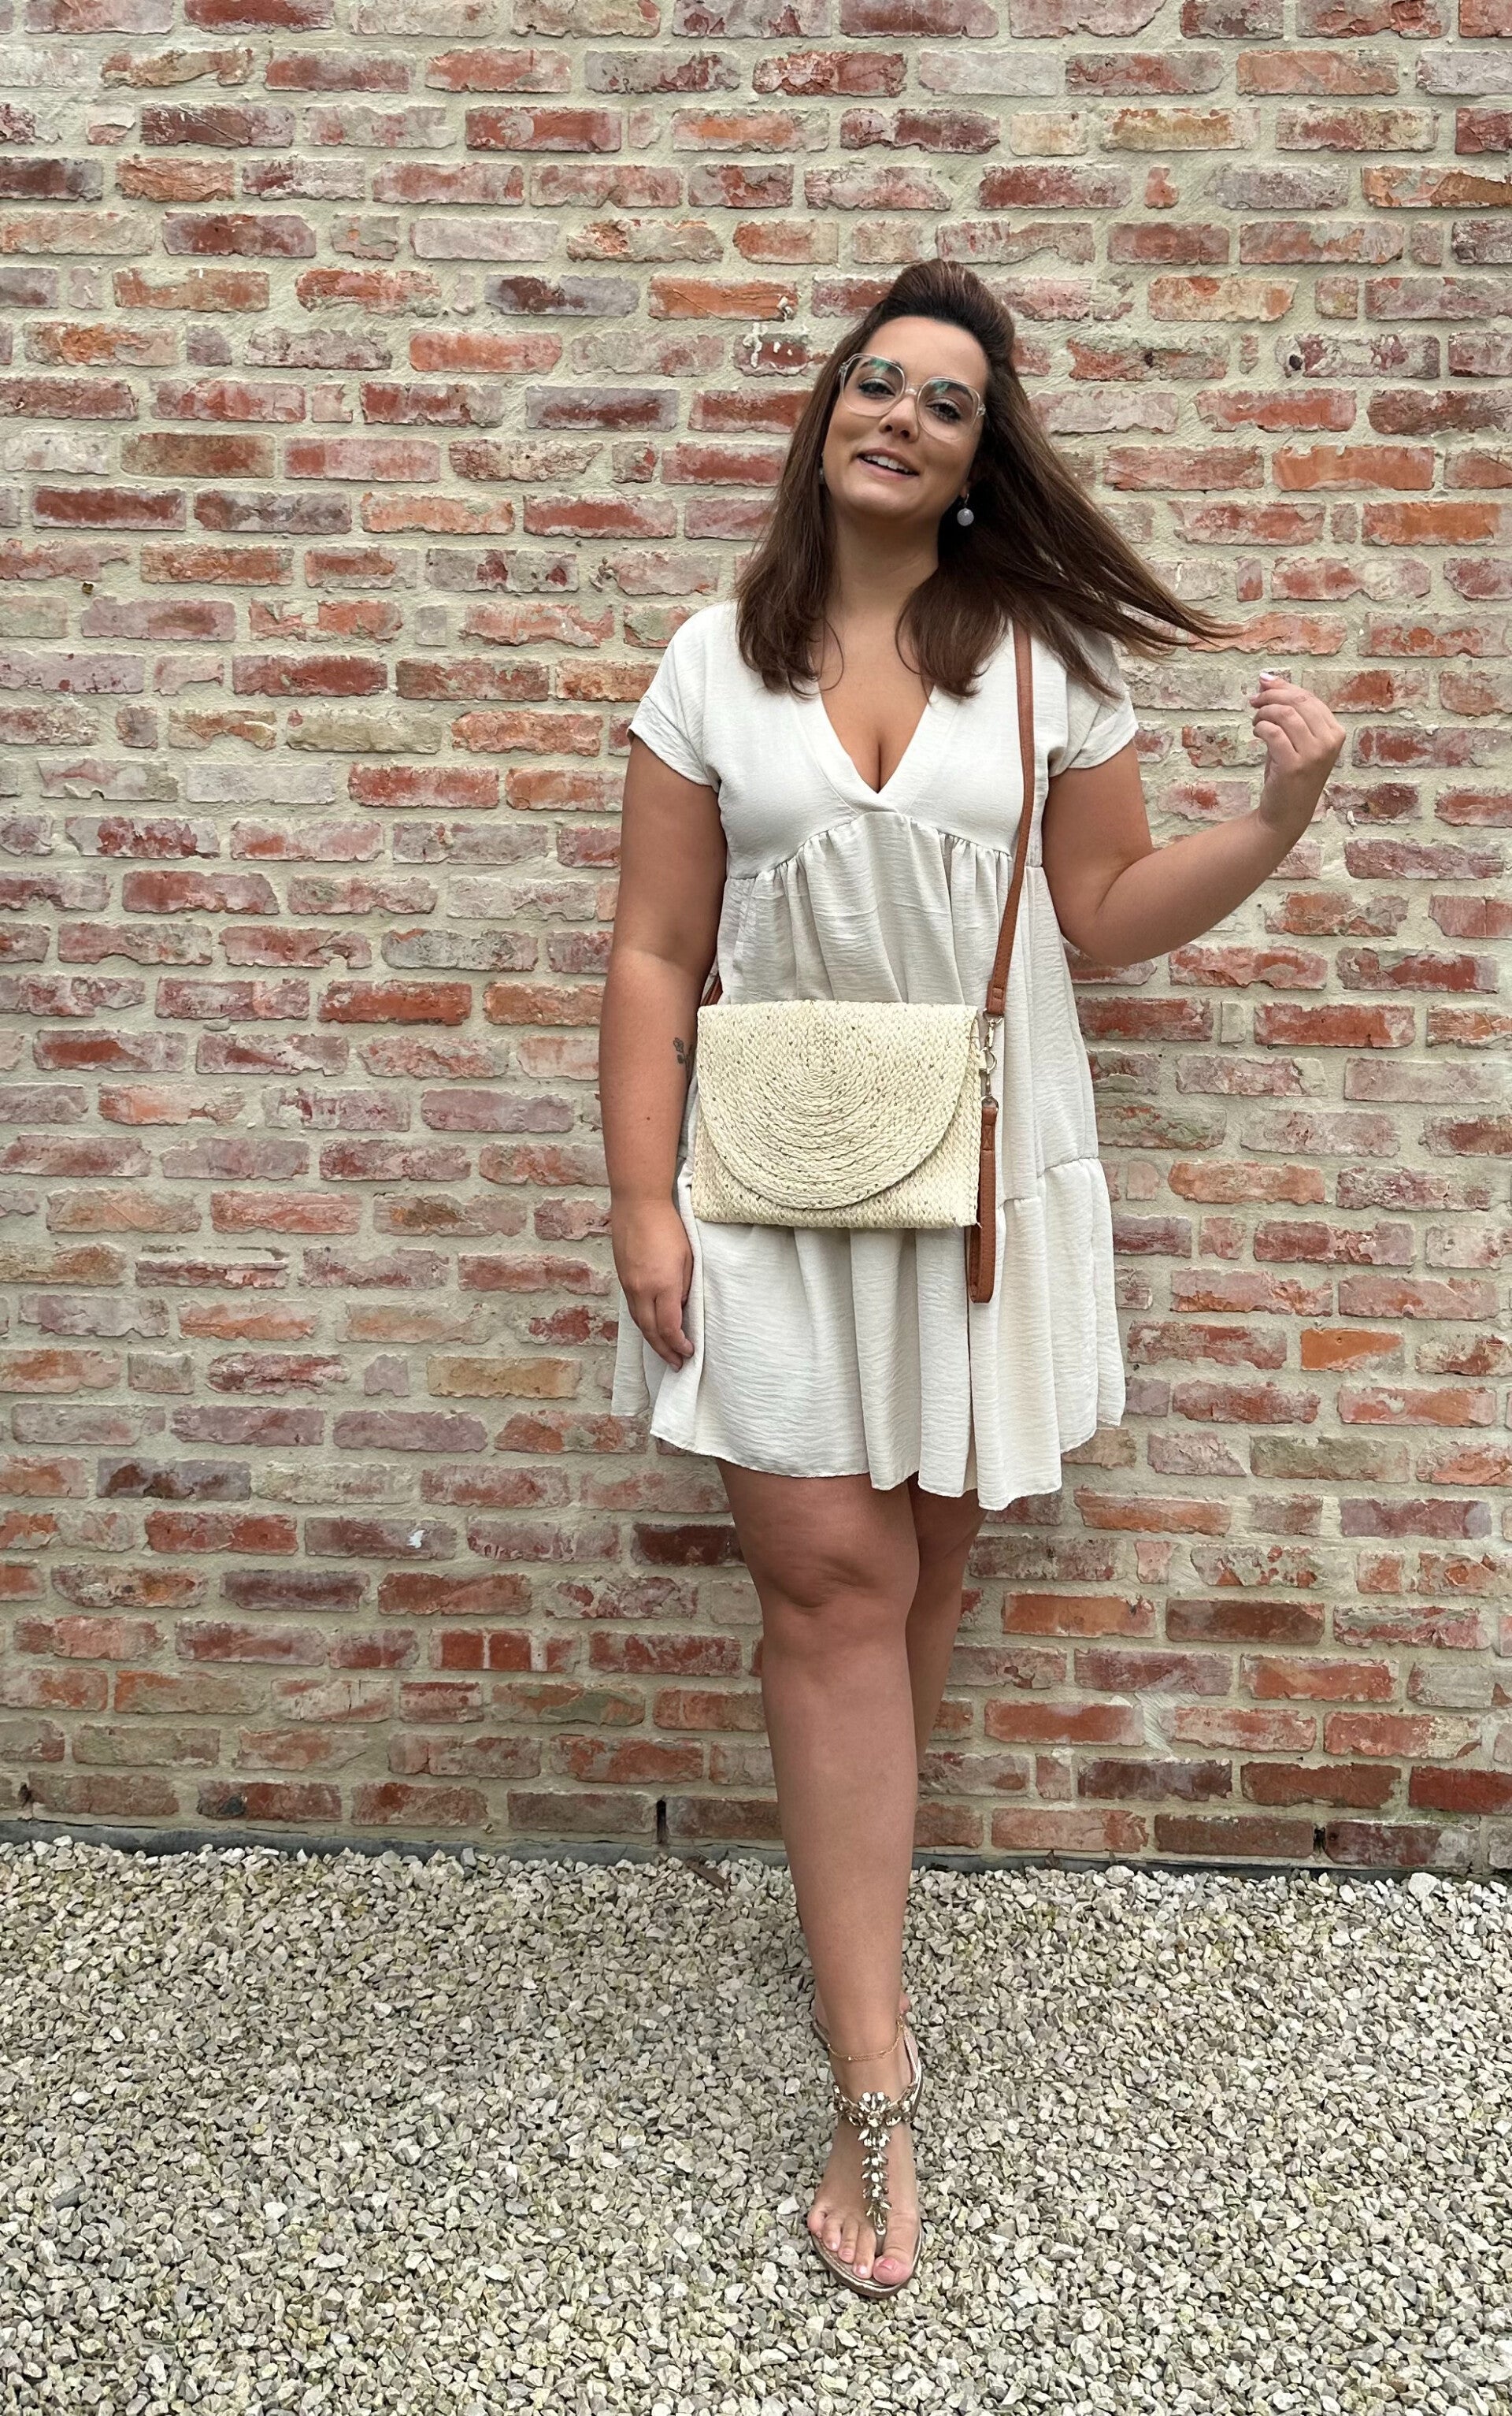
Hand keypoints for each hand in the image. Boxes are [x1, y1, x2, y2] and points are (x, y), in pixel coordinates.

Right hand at [612, 1198, 694, 1369]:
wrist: (638, 1204)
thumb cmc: (668, 1227)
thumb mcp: (687, 1258)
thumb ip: (684, 1287)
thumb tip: (681, 1308)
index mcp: (663, 1285)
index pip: (669, 1327)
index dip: (679, 1344)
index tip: (689, 1352)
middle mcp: (642, 1289)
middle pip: (651, 1332)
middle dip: (664, 1351)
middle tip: (676, 1364)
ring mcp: (629, 1285)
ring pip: (639, 1322)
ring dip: (652, 1340)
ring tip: (665, 1352)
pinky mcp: (622, 1278)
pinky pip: (633, 1309)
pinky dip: (644, 1323)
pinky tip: (652, 1327)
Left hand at [1249, 668, 1344, 830]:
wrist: (1286, 814)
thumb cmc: (1289, 774)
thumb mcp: (1293, 739)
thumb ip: (1286, 710)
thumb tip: (1266, 678)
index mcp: (1335, 732)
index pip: (1309, 698)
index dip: (1284, 687)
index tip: (1263, 684)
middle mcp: (1329, 742)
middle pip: (1298, 702)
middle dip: (1272, 696)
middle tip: (1254, 701)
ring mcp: (1314, 755)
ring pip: (1285, 715)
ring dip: (1264, 712)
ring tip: (1256, 721)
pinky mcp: (1294, 766)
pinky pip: (1273, 733)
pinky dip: (1261, 728)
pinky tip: (1257, 733)